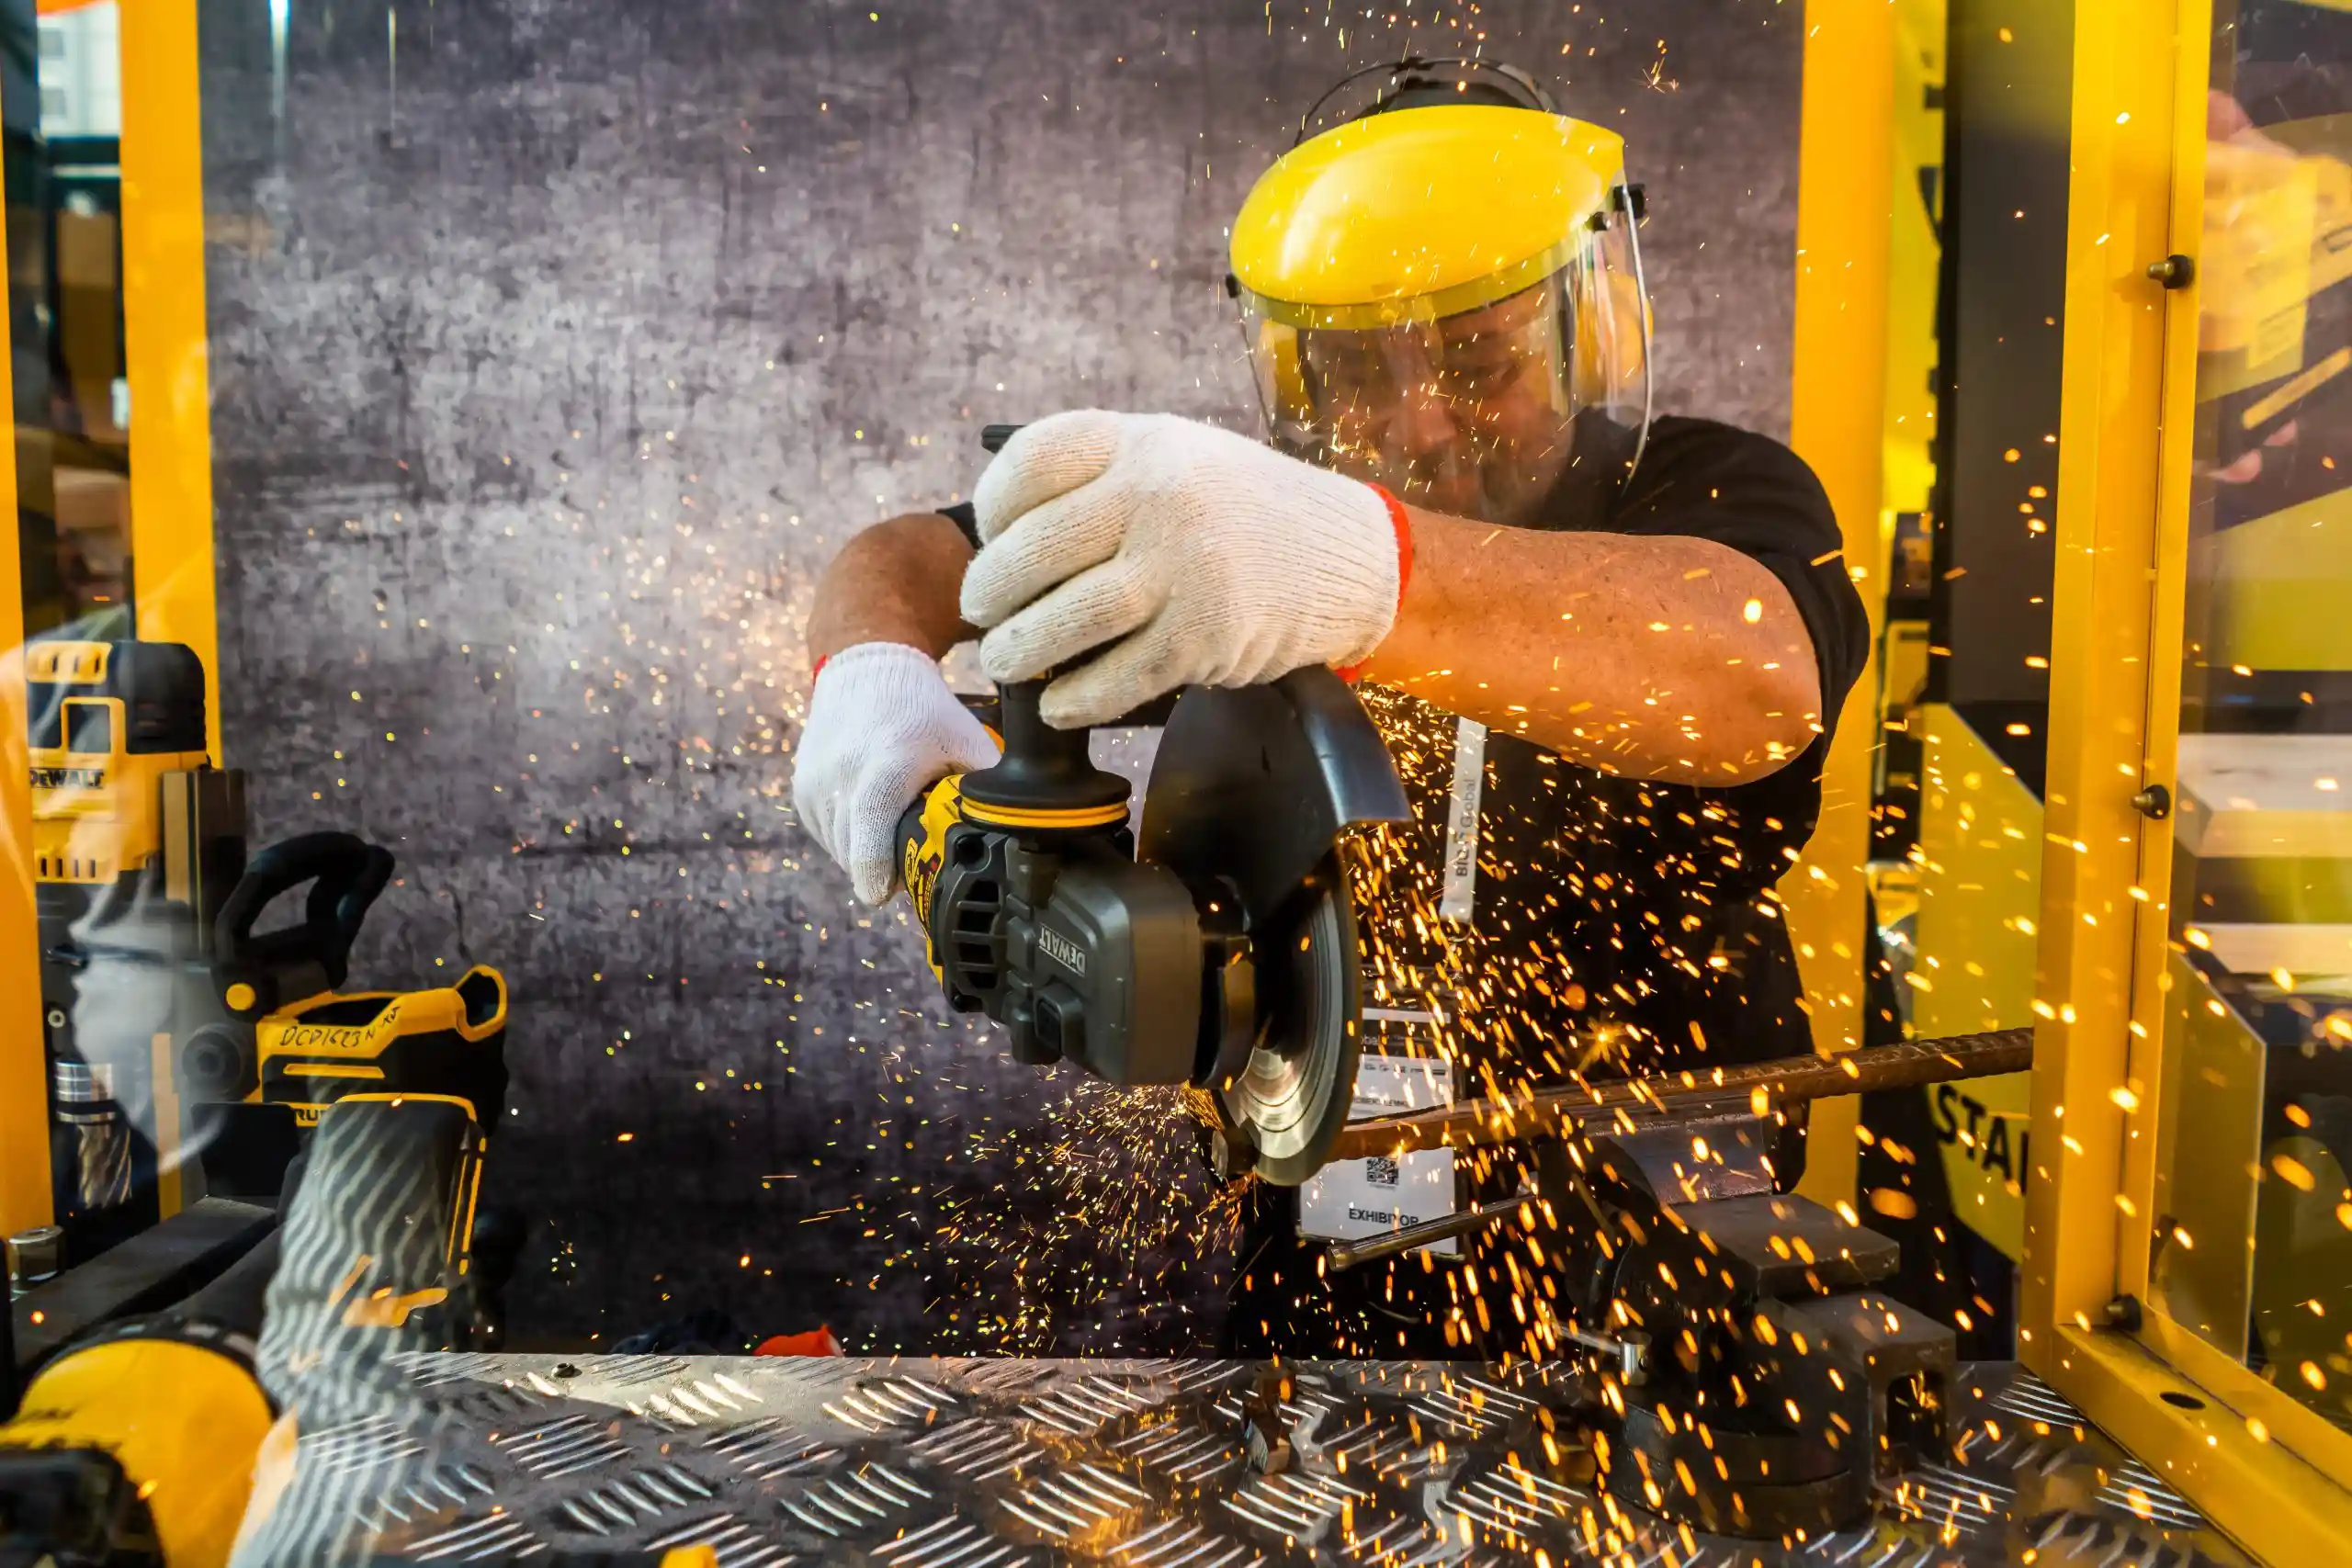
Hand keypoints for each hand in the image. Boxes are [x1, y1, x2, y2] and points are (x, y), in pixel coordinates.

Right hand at [791, 642, 999, 903]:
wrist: (866, 671)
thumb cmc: (924, 710)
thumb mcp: (967, 741)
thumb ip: (989, 789)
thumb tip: (1019, 831)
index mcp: (888, 766)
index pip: (870, 831)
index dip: (876, 872)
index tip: (886, 894)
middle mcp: (843, 775)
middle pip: (857, 853)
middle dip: (884, 869)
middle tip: (912, 859)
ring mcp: (816, 783)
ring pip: (839, 849)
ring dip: (864, 854)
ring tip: (892, 829)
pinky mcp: (801, 789)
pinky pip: (825, 834)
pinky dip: (846, 837)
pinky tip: (869, 816)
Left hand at [959, 410, 1406, 727]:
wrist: (1346, 558)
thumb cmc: (1241, 510)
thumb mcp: (1175, 455)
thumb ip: (1098, 476)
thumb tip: (1000, 536)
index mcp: (1143, 442)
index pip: (1032, 464)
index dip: (993, 508)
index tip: (989, 537)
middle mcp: (1161, 496)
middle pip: (1036, 548)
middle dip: (992, 590)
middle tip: (980, 612)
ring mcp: (1185, 567)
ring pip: (1069, 618)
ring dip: (1021, 648)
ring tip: (1005, 658)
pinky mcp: (1205, 636)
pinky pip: (1118, 677)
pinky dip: (1076, 698)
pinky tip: (1058, 703)